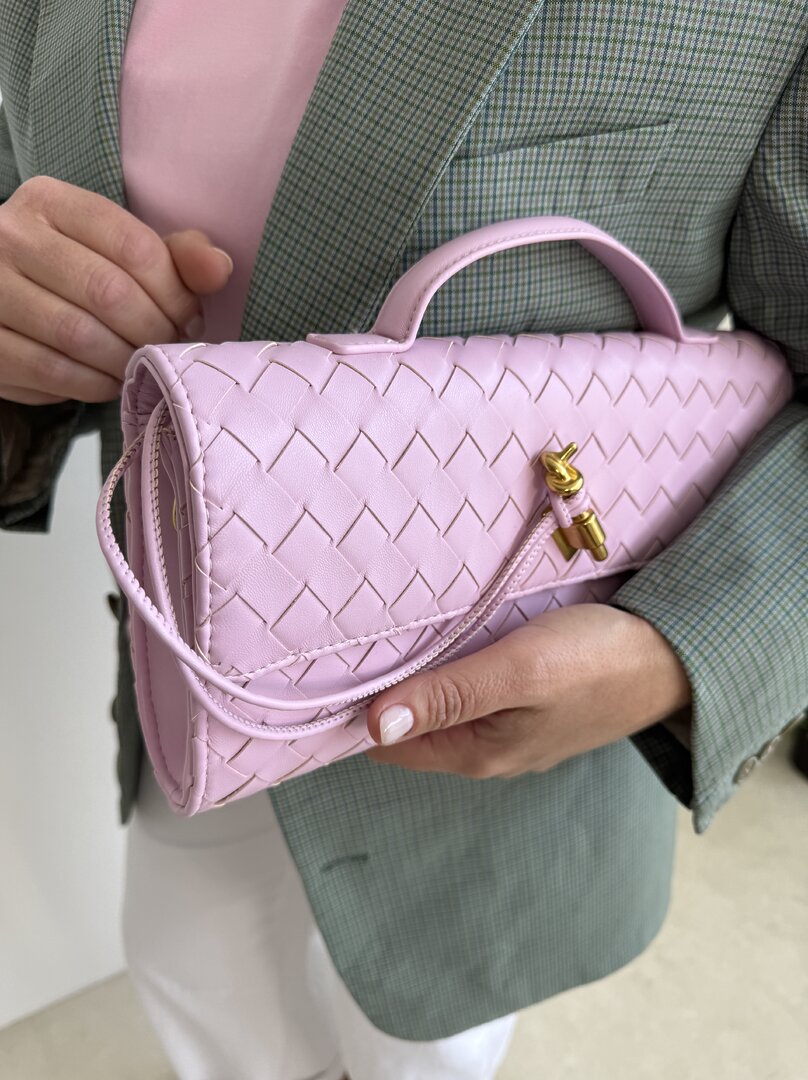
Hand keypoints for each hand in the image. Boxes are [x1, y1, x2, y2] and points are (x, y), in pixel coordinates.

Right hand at [0, 175, 232, 404]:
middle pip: (108, 292)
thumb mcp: (122, 252)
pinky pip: (50, 370)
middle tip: (168, 348)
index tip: (189, 319)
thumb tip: (220, 268)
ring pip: (78, 335)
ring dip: (124, 360)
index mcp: (50, 202)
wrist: (4, 302)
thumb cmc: (76, 274)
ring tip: (141, 365)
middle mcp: (9, 235)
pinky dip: (92, 384)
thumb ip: (176, 256)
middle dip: (154, 331)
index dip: (175, 293)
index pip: (132, 246)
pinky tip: (108, 380)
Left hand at [366, 604, 691, 777]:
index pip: (385, 746)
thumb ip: (448, 696)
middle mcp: (487, 749)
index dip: (351, 713)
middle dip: (376, 695)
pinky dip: (446, 672)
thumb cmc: (597, 661)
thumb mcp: (517, 672)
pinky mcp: (529, 705)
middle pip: (408, 728)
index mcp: (477, 752)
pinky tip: (439, 640)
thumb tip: (373, 725)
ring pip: (438, 709)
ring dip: (412, 681)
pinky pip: (469, 693)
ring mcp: (509, 729)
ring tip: (379, 639)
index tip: (321, 673)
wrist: (674, 657)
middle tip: (340, 644)